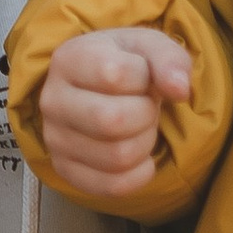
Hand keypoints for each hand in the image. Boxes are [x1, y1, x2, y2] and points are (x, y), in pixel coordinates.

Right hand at [33, 25, 192, 202]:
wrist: (99, 87)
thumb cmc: (126, 63)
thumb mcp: (149, 47)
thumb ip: (169, 60)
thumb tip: (179, 90)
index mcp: (68, 60)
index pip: (114, 75)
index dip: (144, 79)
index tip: (143, 77)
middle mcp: (52, 100)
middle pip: (112, 121)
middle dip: (145, 114)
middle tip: (144, 105)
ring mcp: (55, 139)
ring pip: (117, 157)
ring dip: (145, 142)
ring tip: (138, 126)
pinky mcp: (65, 169)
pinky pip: (113, 185)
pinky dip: (140, 174)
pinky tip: (139, 155)